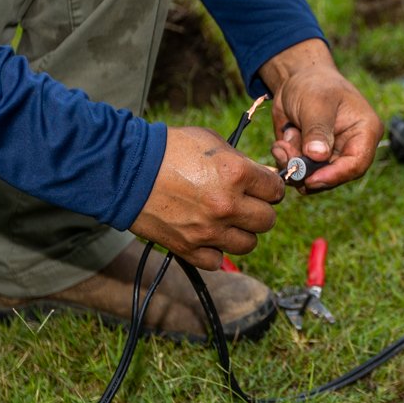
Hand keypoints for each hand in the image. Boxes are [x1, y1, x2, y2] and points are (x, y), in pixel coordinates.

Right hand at [131, 126, 284, 269]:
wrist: (127, 170)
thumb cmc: (170, 150)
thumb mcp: (212, 142)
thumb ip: (241, 161)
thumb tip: (263, 177)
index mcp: (236, 174)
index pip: (276, 190)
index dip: (271, 187)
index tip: (263, 188)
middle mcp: (227, 206)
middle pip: (267, 220)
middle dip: (259, 210)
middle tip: (246, 204)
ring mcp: (208, 231)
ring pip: (248, 244)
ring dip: (241, 233)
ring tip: (227, 221)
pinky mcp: (189, 248)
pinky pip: (217, 260)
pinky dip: (215, 251)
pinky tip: (208, 236)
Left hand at [260, 39, 383, 191]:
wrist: (296, 79)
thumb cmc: (314, 83)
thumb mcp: (316, 103)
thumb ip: (317, 130)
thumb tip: (317, 156)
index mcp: (365, 131)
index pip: (357, 163)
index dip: (334, 175)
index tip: (310, 179)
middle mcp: (351, 147)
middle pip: (334, 175)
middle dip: (307, 171)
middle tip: (286, 159)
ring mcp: (331, 155)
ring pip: (314, 176)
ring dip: (293, 165)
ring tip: (282, 144)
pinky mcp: (313, 158)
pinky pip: (300, 171)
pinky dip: (286, 162)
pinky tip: (280, 144)